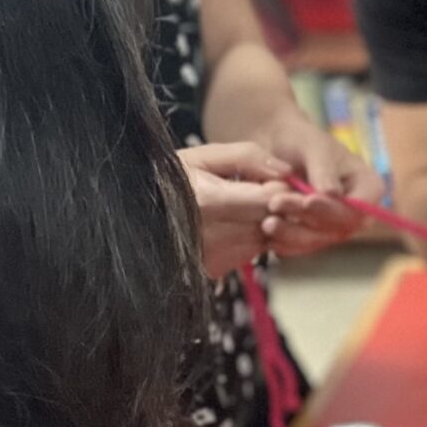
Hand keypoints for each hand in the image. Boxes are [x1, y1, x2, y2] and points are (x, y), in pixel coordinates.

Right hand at [180, 142, 300, 279]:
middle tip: (253, 192)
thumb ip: (248, 157)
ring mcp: (212, 257)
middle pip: (271, 221)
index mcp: (209, 201)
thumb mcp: (203, 156)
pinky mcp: (213, 270)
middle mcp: (211, 235)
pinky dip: (250, 239)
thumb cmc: (170, 179)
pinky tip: (229, 226)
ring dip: (263, 224)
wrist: (138, 215)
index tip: (267, 179)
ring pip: (266, 239)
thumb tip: (288, 173)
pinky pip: (251, 253)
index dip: (278, 188)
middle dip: (274, 207)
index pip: (269, 199)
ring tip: (236, 208)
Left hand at [252, 106, 381, 258]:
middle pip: (337, 227)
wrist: (278, 150)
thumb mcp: (314, 147)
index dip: (334, 209)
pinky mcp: (313, 237)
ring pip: (317, 240)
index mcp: (368, 188)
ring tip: (266, 221)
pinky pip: (301, 246)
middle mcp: (356, 213)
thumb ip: (324, 169)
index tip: (307, 200)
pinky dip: (283, 242)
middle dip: (306, 217)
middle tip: (276, 203)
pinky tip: (266, 235)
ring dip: (291, 233)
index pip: (358, 208)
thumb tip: (332, 193)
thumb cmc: (301, 140)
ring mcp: (335, 228)